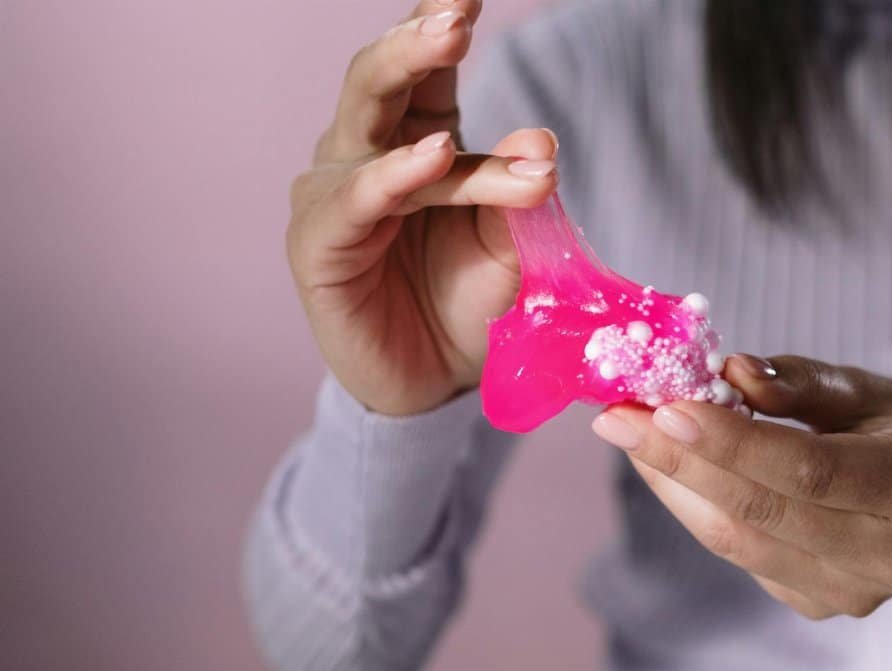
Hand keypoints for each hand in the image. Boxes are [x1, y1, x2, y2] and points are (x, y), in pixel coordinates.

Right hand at [287, 0, 558, 415]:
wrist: (433, 381)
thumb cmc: (468, 301)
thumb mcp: (511, 246)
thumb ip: (521, 195)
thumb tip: (540, 138)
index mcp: (420, 139)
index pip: (428, 69)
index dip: (442, 22)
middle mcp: (370, 153)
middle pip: (381, 78)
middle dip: (418, 38)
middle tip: (459, 13)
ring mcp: (338, 193)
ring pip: (377, 132)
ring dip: (420, 97)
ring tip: (458, 57)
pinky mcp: (319, 243)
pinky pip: (356, 200)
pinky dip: (394, 175)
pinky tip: (433, 155)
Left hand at [590, 354, 891, 618]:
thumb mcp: (870, 389)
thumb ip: (799, 383)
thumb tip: (727, 375)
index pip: (810, 470)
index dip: (733, 442)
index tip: (664, 408)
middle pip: (764, 512)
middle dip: (679, 461)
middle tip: (616, 418)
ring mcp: (854, 592)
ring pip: (739, 542)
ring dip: (673, 485)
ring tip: (628, 434)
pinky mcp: (818, 604)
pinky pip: (739, 554)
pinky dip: (695, 507)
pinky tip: (669, 467)